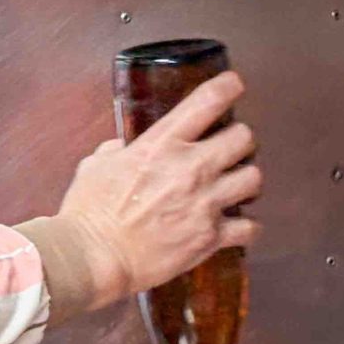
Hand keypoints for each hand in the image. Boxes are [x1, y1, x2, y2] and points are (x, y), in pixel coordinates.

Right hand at [50, 72, 262, 310]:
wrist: (95, 257)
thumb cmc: (89, 211)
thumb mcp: (96, 165)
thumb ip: (116, 151)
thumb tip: (123, 149)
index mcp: (162, 144)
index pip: (208, 101)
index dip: (228, 87)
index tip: (234, 85)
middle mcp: (191, 168)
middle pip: (243, 138)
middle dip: (240, 141)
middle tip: (231, 150)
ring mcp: (204, 203)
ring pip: (254, 178)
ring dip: (246, 180)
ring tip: (237, 186)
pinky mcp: (210, 237)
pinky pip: (250, 228)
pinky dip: (247, 227)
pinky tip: (238, 227)